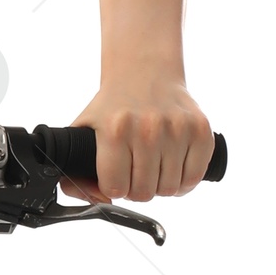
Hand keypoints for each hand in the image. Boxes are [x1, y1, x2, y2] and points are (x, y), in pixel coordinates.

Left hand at [61, 75, 214, 201]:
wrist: (145, 73)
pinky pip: (195, 177)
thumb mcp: (84, 131)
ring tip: (153, 169)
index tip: (115, 177)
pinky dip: (184, 182)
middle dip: (137, 189)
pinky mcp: (200, 130)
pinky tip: (173, 169)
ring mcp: (177, 129)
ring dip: (161, 186)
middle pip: (144, 192)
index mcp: (115, 131)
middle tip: (135, 174)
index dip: (114, 187)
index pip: (115, 189)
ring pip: (170, 189)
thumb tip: (101, 201)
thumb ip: (75, 171)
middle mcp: (148, 129)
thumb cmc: (113, 107)